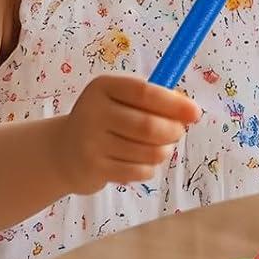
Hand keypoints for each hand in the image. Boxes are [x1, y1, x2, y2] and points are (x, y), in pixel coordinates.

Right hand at [52, 74, 201, 195]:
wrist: (63, 151)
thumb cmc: (108, 119)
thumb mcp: (124, 99)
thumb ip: (156, 99)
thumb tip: (189, 111)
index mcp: (103, 87)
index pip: (145, 92)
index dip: (174, 103)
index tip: (195, 113)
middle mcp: (93, 112)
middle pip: (148, 126)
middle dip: (173, 131)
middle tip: (179, 133)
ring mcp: (90, 142)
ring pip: (148, 152)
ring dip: (164, 151)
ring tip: (161, 148)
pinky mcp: (93, 169)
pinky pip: (139, 171)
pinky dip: (150, 168)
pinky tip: (142, 162)